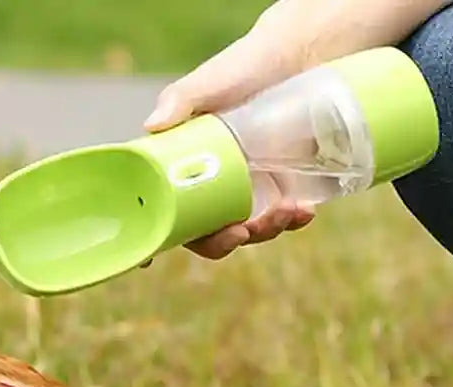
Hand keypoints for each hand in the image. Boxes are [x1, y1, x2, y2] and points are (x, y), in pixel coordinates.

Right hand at [143, 6, 316, 258]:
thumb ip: (179, 101)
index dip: (153, 241)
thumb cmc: (241, 67)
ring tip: (287, 210)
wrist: (295, 58)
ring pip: (245, 233)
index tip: (149, 262)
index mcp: (180, 172)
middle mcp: (207, 190)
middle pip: (202, 236)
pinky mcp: (277, 191)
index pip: (160, 213)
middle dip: (221, 243)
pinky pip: (280, 220)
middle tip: (240, 232)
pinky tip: (304, 211)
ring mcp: (243, 194)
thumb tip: (153, 125)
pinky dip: (292, 221)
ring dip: (264, 232)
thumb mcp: (207, 83)